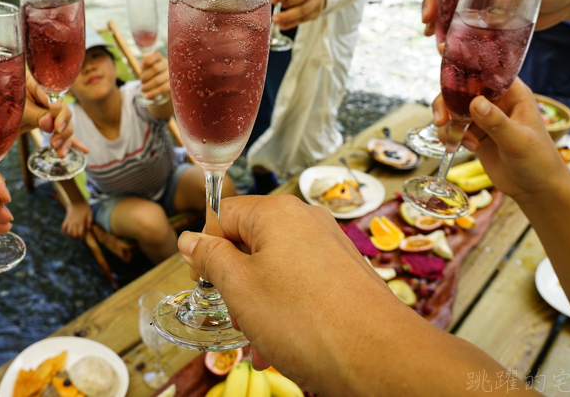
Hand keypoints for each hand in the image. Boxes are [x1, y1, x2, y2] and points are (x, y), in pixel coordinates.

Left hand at [23, 72, 87, 157]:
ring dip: (65, 139)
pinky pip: (59, 132)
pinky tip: (83, 150)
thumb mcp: (14, 109)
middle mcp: (45, 98)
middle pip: (63, 112)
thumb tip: (50, 122)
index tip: (57, 126)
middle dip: (63, 128)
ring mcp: (46, 111)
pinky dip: (70, 142)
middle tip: (54, 141)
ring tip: (59, 152)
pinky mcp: (46, 124)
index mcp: (37, 84)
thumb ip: (34, 114)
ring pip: (64, 125)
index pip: (55, 97)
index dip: (59, 112)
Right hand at [61, 202, 91, 239]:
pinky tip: (65, 233)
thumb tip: (89, 228)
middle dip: (76, 238)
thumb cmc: (84, 206)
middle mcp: (75, 223)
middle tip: (77, 238)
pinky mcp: (66, 219)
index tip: (82, 239)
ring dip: (70, 235)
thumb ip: (90, 221)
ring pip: (68, 232)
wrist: (76, 200)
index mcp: (81, 222)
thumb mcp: (90, 213)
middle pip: (74, 234)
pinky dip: (63, 231)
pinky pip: (63, 226)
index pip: (80, 233)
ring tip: (72, 236)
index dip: (81, 238)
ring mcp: (70, 221)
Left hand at [138, 51, 170, 100]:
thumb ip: (146, 64)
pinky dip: (152, 93)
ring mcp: (172, 75)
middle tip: (141, 82)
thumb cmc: (154, 74)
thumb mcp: (149, 68)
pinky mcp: (173, 85)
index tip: (141, 67)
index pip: (155, 55)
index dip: (148, 60)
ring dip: (147, 86)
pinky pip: (162, 89)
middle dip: (145, 76)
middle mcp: (168, 65)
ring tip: (142, 89)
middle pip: (155, 68)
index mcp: (160, 59)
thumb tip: (143, 64)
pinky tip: (146, 96)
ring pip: (157, 80)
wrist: (166, 85)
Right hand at [177, 195, 406, 393]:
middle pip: (250, 242)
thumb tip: (190, 240)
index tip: (203, 279)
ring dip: (258, 302)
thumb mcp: (239, 287)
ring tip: (262, 339)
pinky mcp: (344, 274)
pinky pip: (300, 283)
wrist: (380, 357)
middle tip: (237, 314)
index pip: (223, 215)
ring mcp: (329, 247)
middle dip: (235, 281)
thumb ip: (210, 258)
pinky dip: (285, 308)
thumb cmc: (306, 320)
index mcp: (277, 213)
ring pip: (274, 268)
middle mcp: (306, 221)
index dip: (206, 248)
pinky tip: (282, 344)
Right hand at [432, 79, 569, 199]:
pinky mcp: (474, 133)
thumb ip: (497, 122)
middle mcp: (496, 101)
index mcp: (513, 94)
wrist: (535, 189)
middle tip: (441, 120)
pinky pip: (453, 127)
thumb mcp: (518, 141)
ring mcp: (484, 117)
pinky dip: (450, 136)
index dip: (465, 66)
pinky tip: (463, 148)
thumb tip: (475, 103)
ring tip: (455, 141)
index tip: (444, 61)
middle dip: (447, 102)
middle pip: (462, 89)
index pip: (486, 71)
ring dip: (447, 123)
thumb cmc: (538, 161)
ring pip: (453, 108)